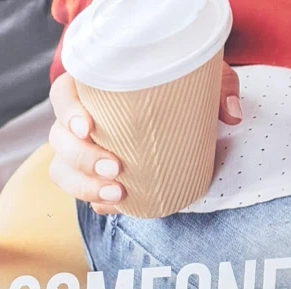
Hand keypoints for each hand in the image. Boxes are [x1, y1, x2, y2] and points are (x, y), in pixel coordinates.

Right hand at [48, 63, 242, 214]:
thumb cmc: (179, 90)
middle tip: (116, 168)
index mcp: (92, 89)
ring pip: (61, 171)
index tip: (89, 126)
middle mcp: (78, 121)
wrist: (176, 113)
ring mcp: (80, 151)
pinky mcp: (90, 176)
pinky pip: (79, 192)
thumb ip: (218, 89)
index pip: (62, 96)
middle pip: (59, 140)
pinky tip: (113, 205)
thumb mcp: (201, 82)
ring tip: (116, 193)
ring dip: (83, 185)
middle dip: (83, 158)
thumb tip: (232, 115)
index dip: (68, 112)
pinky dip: (93, 201)